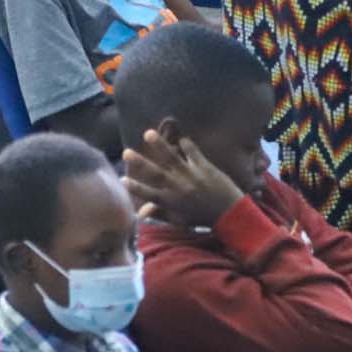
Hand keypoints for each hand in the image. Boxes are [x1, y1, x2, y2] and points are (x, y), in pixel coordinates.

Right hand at [124, 130, 242, 229]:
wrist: (230, 214)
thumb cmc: (202, 218)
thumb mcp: (180, 219)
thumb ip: (160, 212)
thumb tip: (141, 213)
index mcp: (172, 202)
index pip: (149, 194)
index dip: (134, 187)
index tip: (121, 179)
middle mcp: (179, 188)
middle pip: (156, 174)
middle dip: (140, 163)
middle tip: (126, 152)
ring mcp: (192, 176)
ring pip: (172, 158)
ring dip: (160, 145)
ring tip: (148, 133)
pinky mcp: (205, 167)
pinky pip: (194, 153)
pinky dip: (188, 145)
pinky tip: (181, 138)